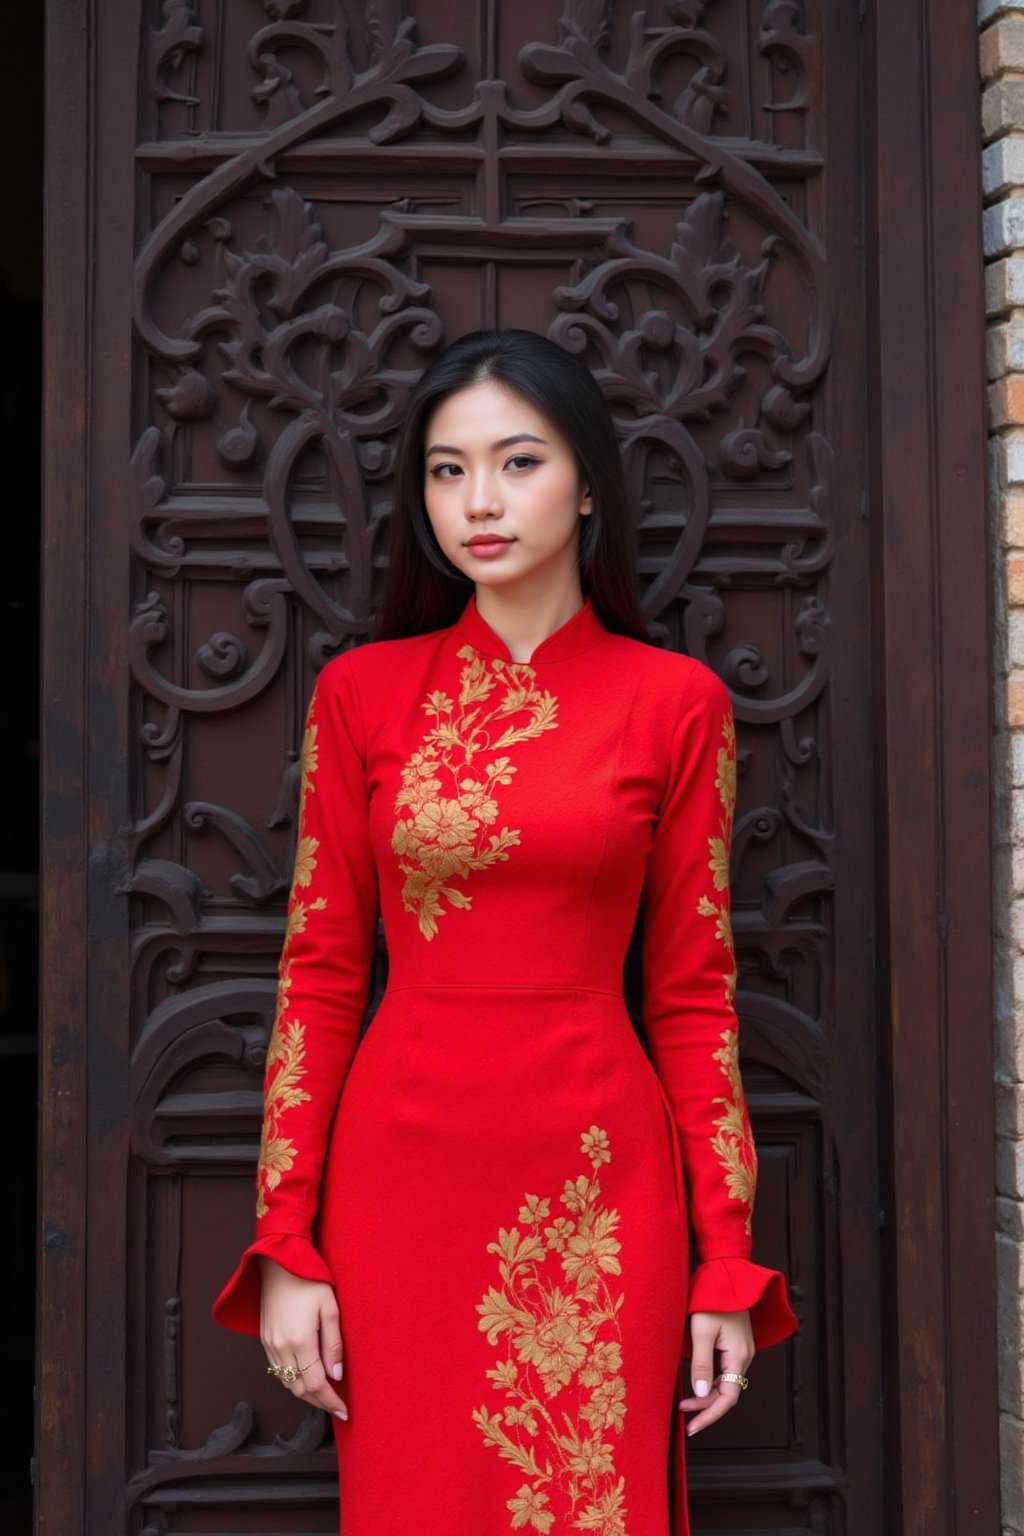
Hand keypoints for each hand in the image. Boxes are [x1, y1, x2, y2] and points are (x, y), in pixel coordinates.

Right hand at [259, 1256, 347, 1419]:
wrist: (279, 1262)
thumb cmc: (309, 1280)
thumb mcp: (330, 1307)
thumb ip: (334, 1344)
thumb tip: (336, 1376)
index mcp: (300, 1340)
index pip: (316, 1384)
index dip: (330, 1401)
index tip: (344, 1411)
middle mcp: (281, 1347)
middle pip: (300, 1389)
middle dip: (319, 1402)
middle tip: (337, 1406)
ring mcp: (270, 1344)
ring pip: (287, 1383)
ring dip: (306, 1394)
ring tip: (325, 1396)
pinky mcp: (264, 1339)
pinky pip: (278, 1370)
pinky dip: (292, 1380)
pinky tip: (305, 1377)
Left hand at [677, 1308, 753, 1435]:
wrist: (724, 1275)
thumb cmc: (712, 1299)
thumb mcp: (701, 1332)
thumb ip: (701, 1364)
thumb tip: (701, 1393)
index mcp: (738, 1355)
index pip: (728, 1397)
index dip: (710, 1414)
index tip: (693, 1426)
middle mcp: (744, 1356)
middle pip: (728, 1392)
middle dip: (706, 1406)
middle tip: (683, 1413)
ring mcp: (741, 1350)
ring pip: (727, 1382)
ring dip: (708, 1394)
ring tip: (686, 1402)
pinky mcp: (735, 1344)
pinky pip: (726, 1371)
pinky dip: (712, 1381)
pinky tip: (699, 1384)